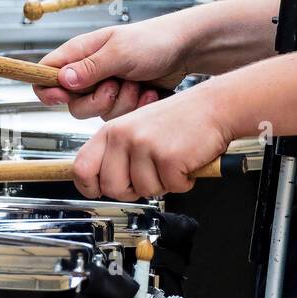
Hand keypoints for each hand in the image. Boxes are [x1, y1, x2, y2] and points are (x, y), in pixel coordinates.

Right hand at [34, 13, 193, 118]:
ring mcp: (104, 88)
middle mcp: (88, 72)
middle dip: (96, 101)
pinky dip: (134, 108)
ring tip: (138, 84)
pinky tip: (148, 93)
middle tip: (115, 85)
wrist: (186, 51)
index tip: (62, 97)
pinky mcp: (120, 101)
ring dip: (120, 103)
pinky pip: (117, 118)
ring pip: (96, 113)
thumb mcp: (120, 52)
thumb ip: (90, 67)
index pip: (45, 73)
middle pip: (71, 103)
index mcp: (80, 52)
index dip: (47, 89)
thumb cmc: (153, 41)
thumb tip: (62, 79)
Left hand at [73, 87, 234, 199]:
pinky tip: (186, 162)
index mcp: (112, 130)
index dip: (89, 187)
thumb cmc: (179, 121)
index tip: (99, 191)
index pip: (81, 168)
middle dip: (134, 190)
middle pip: (112, 188)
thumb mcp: (136, 130)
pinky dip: (183, 182)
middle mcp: (124, 137)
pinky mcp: (168, 156)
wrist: (214, 106)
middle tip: (151, 176)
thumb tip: (102, 183)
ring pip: (144, 191)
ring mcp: (145, 146)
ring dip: (163, 184)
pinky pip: (171, 188)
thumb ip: (116, 153)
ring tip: (172, 162)